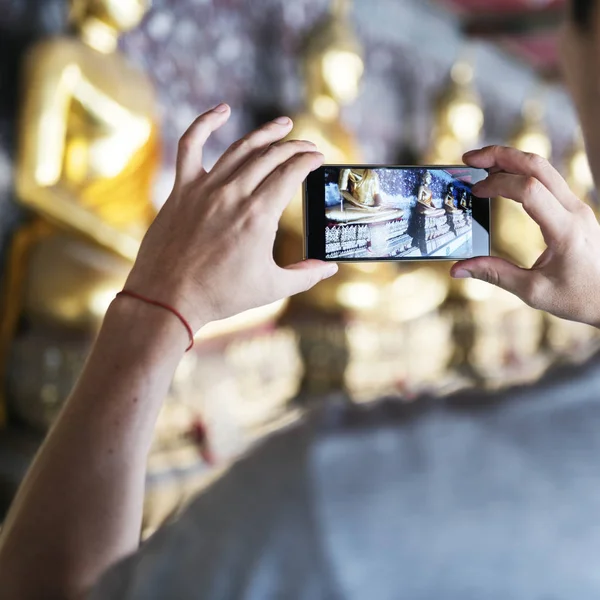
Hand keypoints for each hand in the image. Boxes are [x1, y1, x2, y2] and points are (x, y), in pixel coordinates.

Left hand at [126, 104, 337, 330]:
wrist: (168, 298)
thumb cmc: (221, 295)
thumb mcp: (272, 288)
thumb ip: (306, 275)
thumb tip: (331, 268)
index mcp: (259, 216)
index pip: (292, 173)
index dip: (309, 161)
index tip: (319, 157)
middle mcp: (233, 194)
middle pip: (272, 156)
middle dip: (296, 147)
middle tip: (308, 146)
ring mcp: (205, 188)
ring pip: (241, 148)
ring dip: (266, 133)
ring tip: (283, 125)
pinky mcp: (182, 189)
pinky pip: (191, 145)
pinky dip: (205, 123)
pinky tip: (222, 110)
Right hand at [450, 145, 599, 327]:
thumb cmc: (577, 298)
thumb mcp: (532, 291)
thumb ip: (494, 275)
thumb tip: (457, 269)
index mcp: (565, 230)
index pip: (529, 190)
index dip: (497, 184)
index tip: (474, 191)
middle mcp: (575, 211)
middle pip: (537, 166)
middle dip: (501, 156)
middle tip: (470, 159)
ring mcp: (577, 207)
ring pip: (544, 168)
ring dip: (511, 160)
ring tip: (481, 165)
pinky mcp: (574, 209)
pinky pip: (547, 180)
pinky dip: (521, 173)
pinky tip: (502, 179)